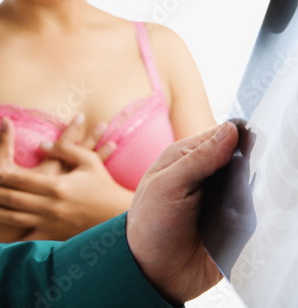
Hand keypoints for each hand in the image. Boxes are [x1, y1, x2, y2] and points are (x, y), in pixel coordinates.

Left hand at [0, 115, 129, 240]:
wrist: (116, 215)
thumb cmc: (102, 185)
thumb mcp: (88, 161)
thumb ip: (65, 149)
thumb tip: (42, 144)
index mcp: (57, 185)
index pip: (20, 180)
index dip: (0, 174)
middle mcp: (50, 206)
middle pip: (13, 199)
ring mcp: (51, 223)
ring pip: (15, 219)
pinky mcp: (54, 235)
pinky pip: (29, 239)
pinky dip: (12, 236)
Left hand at [127, 121, 238, 304]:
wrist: (155, 273)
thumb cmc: (150, 225)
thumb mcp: (166, 186)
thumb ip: (198, 159)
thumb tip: (230, 130)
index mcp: (185, 158)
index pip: (220, 136)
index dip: (236, 136)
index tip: (248, 141)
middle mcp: (205, 175)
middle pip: (239, 158)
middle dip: (245, 166)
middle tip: (235, 180)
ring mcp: (220, 198)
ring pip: (249, 184)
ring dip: (247, 191)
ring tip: (231, 203)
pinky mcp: (233, 222)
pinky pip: (253, 211)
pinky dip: (251, 212)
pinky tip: (238, 218)